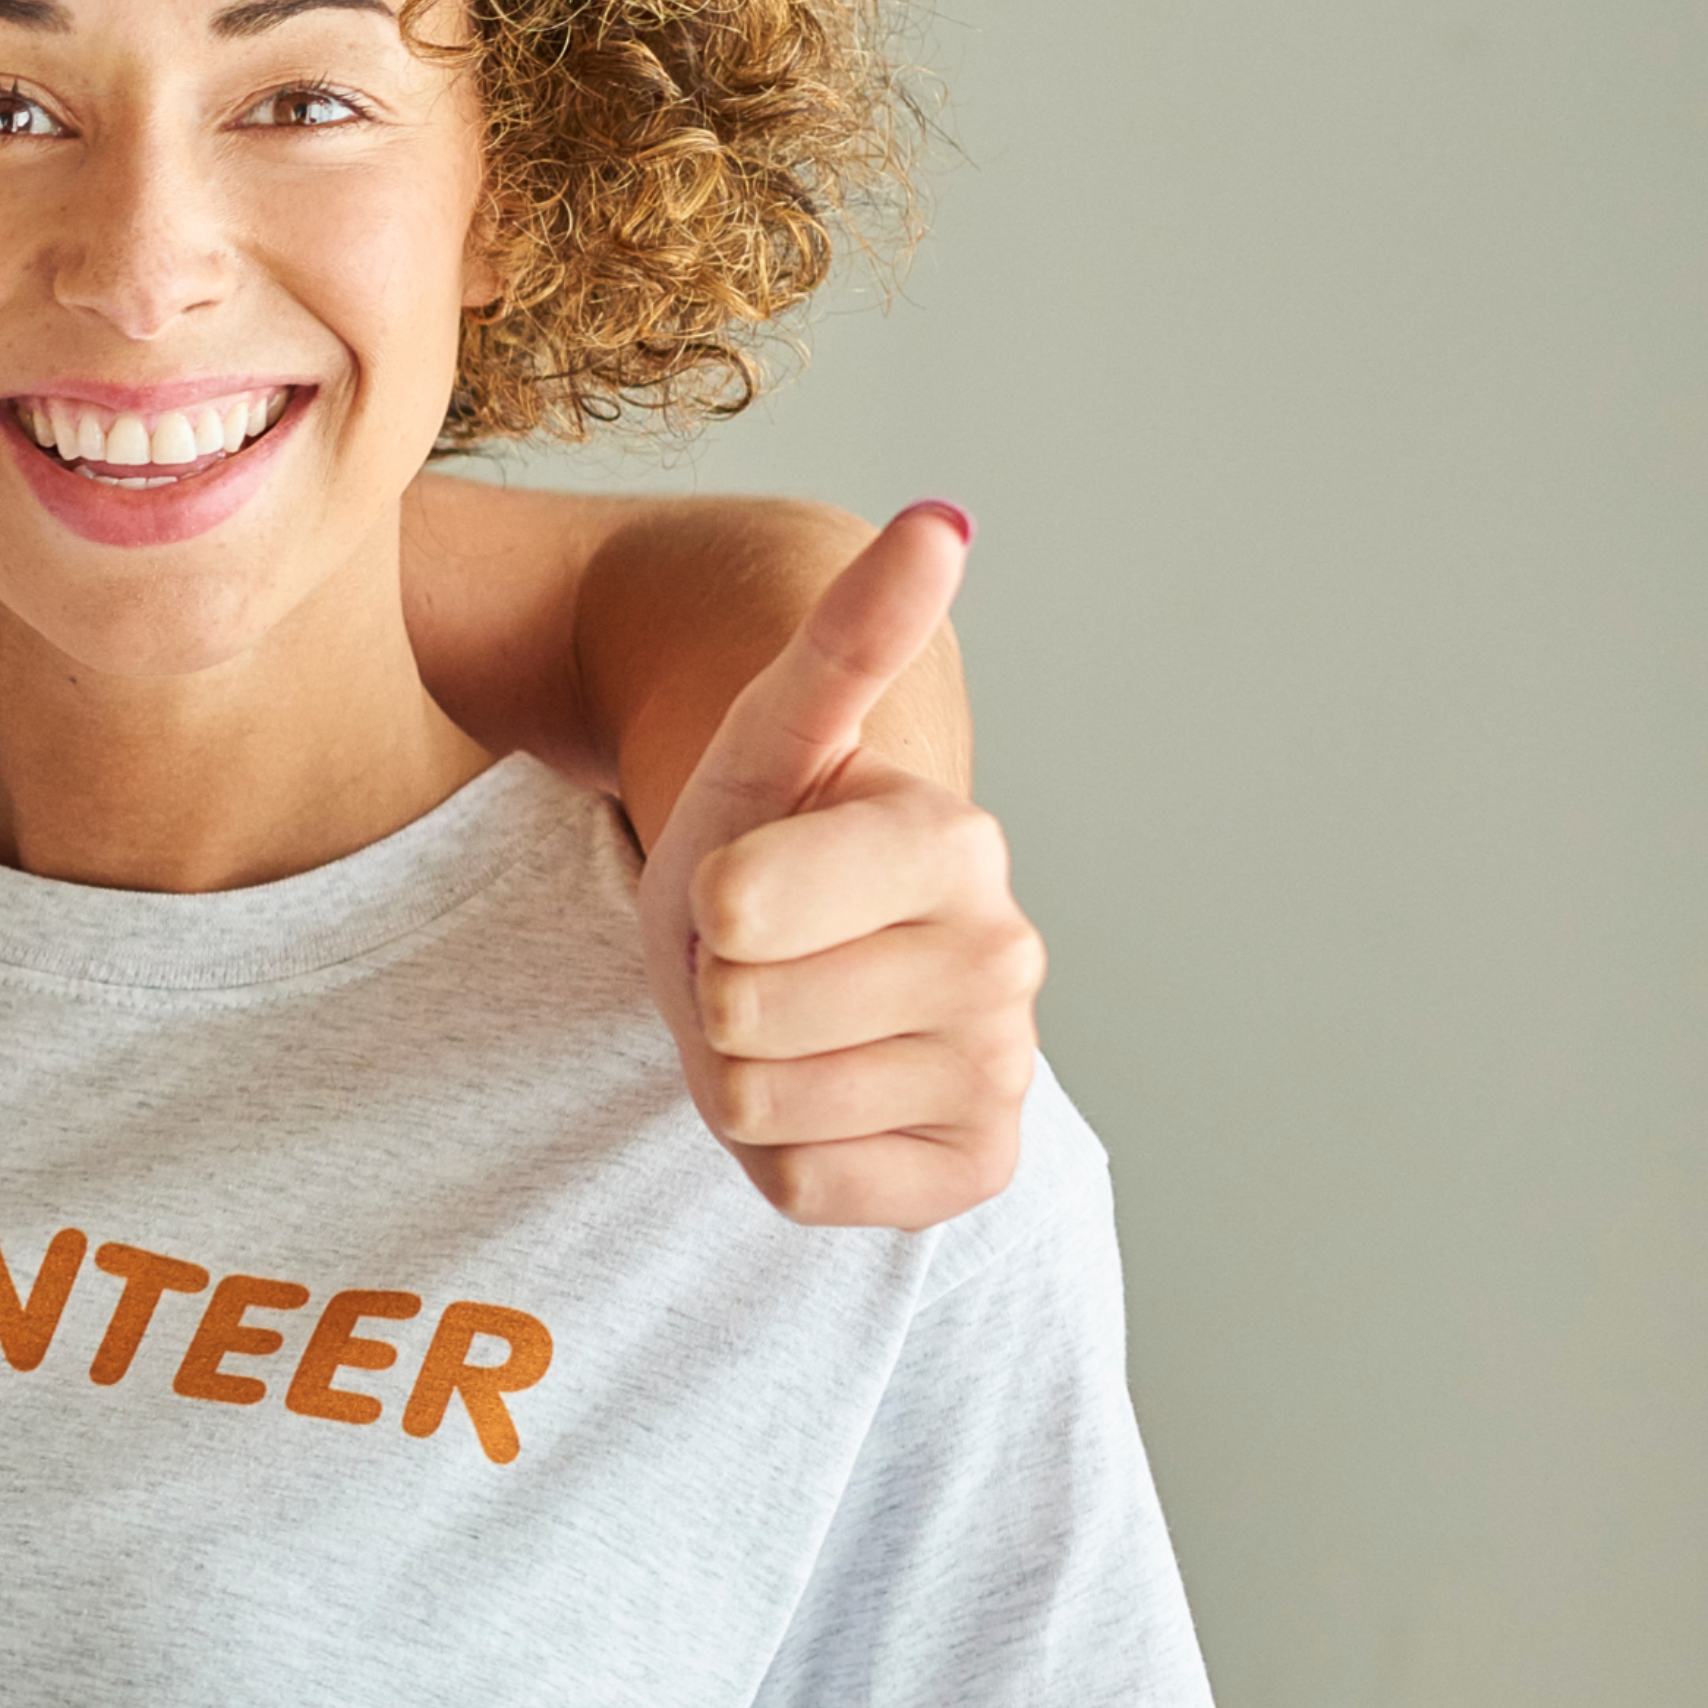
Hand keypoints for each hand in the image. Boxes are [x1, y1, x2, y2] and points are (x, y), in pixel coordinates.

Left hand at [636, 503, 1044, 1228]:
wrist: (797, 955)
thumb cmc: (764, 834)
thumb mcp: (771, 731)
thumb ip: (848, 633)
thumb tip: (940, 520)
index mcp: (955, 840)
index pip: (738, 905)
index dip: (701, 900)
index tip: (738, 882)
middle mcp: (1007, 954)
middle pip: (741, 1012)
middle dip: (714, 987)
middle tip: (754, 956)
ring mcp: (1001, 1068)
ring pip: (760, 1103)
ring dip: (738, 1066)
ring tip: (782, 1014)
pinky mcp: (976, 1169)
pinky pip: (803, 1187)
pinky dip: (780, 1153)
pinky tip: (820, 1091)